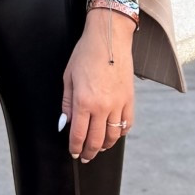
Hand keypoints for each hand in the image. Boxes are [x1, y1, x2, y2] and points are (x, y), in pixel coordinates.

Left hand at [61, 10, 134, 162]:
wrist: (109, 38)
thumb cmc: (85, 54)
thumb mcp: (68, 77)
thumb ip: (67, 103)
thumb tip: (64, 123)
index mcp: (83, 101)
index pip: (78, 135)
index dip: (75, 148)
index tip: (73, 153)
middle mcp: (102, 106)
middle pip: (96, 140)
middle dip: (89, 152)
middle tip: (85, 157)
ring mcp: (118, 104)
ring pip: (113, 135)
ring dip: (105, 146)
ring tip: (98, 148)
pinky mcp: (129, 99)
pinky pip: (127, 123)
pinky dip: (121, 133)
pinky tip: (114, 134)